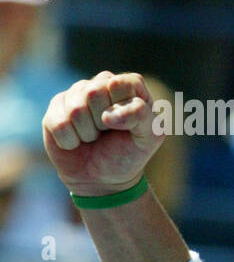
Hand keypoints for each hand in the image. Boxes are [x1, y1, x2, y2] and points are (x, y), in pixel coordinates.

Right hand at [42, 72, 162, 197]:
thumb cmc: (129, 153)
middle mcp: (102, 84)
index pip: (123, 83)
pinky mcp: (55, 107)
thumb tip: (108, 113)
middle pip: (94, 92)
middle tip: (108, 132)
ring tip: (94, 137)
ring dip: (88, 133)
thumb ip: (141, 116)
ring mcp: (76, 93)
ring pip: (76, 109)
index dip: (125, 109)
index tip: (129, 125)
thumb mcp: (149, 137)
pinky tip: (77, 141)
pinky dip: (71, 141)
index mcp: (130, 86)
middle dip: (103, 123)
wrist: (103, 178)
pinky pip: (59, 124)